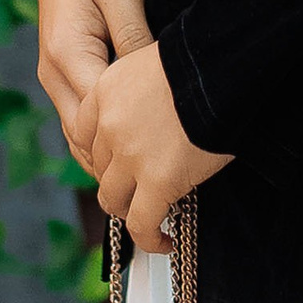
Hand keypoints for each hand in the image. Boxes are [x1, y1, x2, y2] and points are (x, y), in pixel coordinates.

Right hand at [37, 0, 151, 169]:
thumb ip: (136, 43)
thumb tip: (156, 88)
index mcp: (65, 53)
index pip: (96, 119)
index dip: (128, 147)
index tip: (165, 164)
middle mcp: (51, 70)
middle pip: (83, 136)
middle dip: (117, 162)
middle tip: (160, 186)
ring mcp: (52, 73)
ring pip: (77, 132)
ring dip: (106, 156)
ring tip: (146, 181)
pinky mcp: (61, 69)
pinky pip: (78, 116)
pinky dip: (98, 138)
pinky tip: (127, 150)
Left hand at [80, 40, 232, 252]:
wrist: (219, 68)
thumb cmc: (201, 61)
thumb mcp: (153, 62)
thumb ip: (142, 89)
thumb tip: (158, 112)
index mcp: (106, 91)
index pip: (84, 132)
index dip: (101, 153)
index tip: (118, 162)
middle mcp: (109, 125)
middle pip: (99, 168)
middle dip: (117, 182)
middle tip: (139, 190)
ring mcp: (129, 156)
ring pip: (114, 199)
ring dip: (129, 211)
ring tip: (150, 218)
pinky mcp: (156, 181)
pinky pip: (142, 223)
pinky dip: (149, 238)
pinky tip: (163, 242)